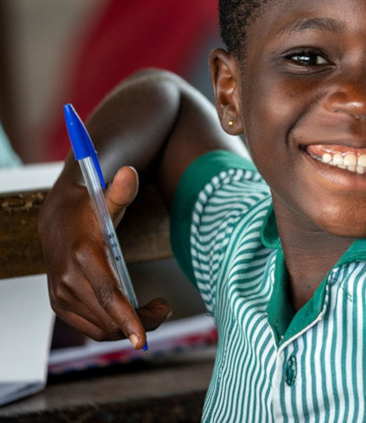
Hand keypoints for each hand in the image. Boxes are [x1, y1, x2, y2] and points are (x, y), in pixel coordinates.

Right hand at [39, 165, 170, 348]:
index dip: (129, 319)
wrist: (54, 218)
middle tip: (165, 307)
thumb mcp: (106, 198)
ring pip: (102, 328)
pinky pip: (91, 328)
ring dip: (130, 326)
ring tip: (154, 309)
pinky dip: (115, 326)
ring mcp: (62, 296)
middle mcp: (68, 281)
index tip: (144, 339)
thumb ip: (121, 191)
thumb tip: (129, 173)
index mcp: (83, 256)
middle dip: (143, 321)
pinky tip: (132, 314)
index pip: (110, 296)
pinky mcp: (60, 305)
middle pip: (110, 317)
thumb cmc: (89, 210)